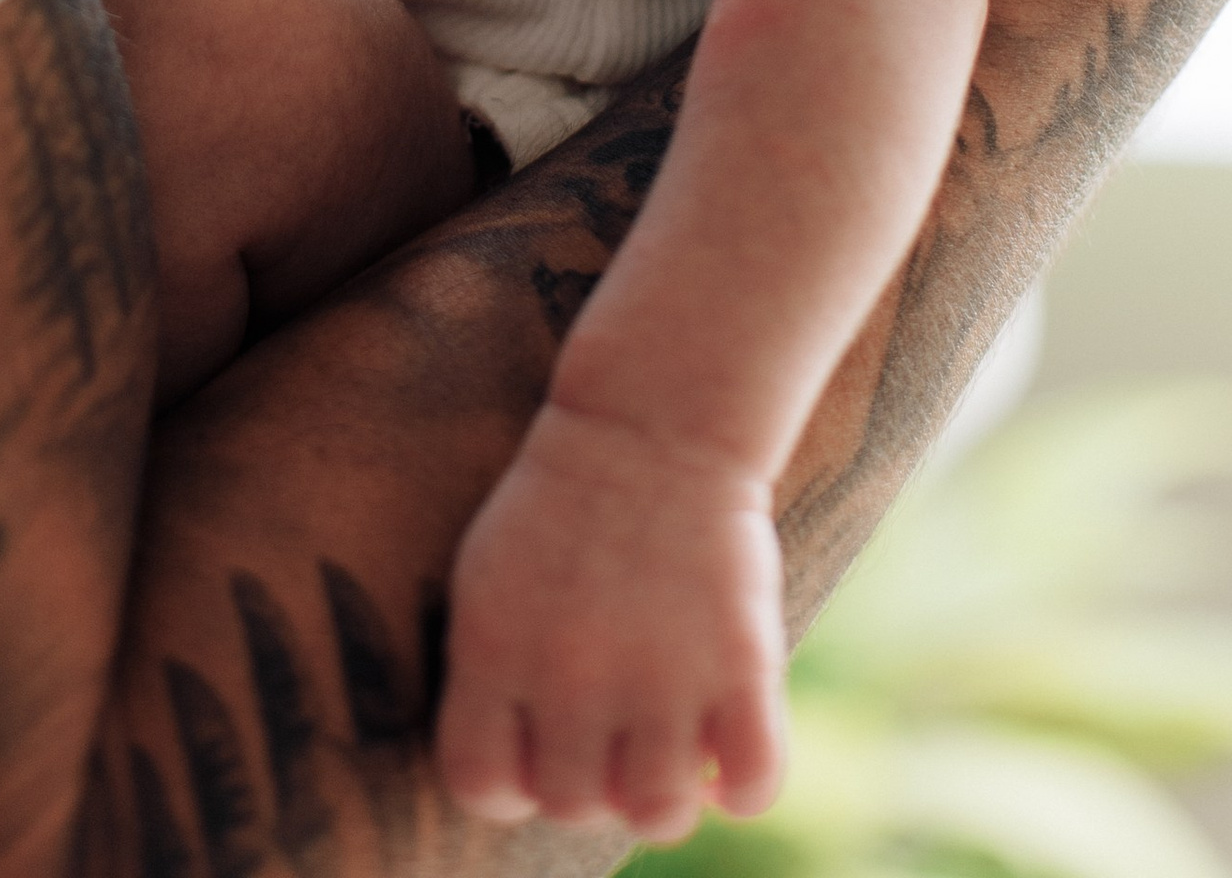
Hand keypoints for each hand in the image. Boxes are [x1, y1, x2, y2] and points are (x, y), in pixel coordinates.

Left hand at [433, 396, 784, 845]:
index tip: (537, 750)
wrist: (655, 415)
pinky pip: (750, 784)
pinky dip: (743, 785)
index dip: (510, 784)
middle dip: (592, 781)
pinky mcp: (741, 661)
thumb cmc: (562, 501)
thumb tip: (514, 786)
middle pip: (574, 805)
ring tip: (669, 747)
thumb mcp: (488, 577)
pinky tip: (728, 745)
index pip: (481, 785)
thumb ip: (489, 678)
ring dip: (664, 795)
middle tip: (613, 732)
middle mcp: (571, 674)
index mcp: (494, 648)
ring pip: (659, 815)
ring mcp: (660, 672)